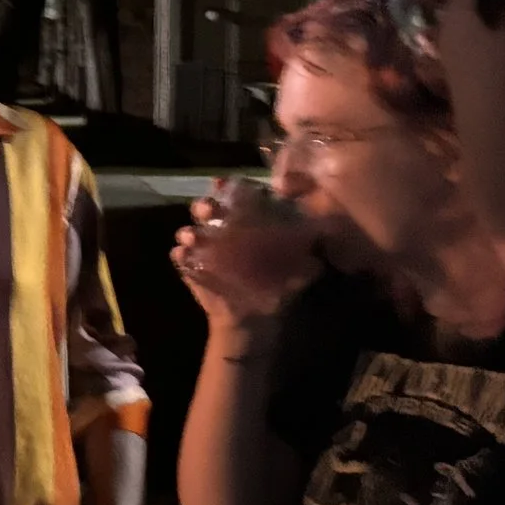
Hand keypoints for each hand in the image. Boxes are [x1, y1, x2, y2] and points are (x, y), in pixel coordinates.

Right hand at [171, 181, 318, 328]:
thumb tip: (324, 247)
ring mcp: (203, 249)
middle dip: (205, 204)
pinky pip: (179, 256)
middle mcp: (221, 231)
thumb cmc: (273, 290)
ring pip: (188, 230)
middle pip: (207, 208)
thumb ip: (309, 262)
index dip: (231, 188)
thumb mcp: (296, 276)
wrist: (252, 320)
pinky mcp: (189, 267)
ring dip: (189, 229)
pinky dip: (180, 254)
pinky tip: (184, 254)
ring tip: (194, 235)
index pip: (236, 198)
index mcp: (245, 226)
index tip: (225, 184)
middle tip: (209, 209)